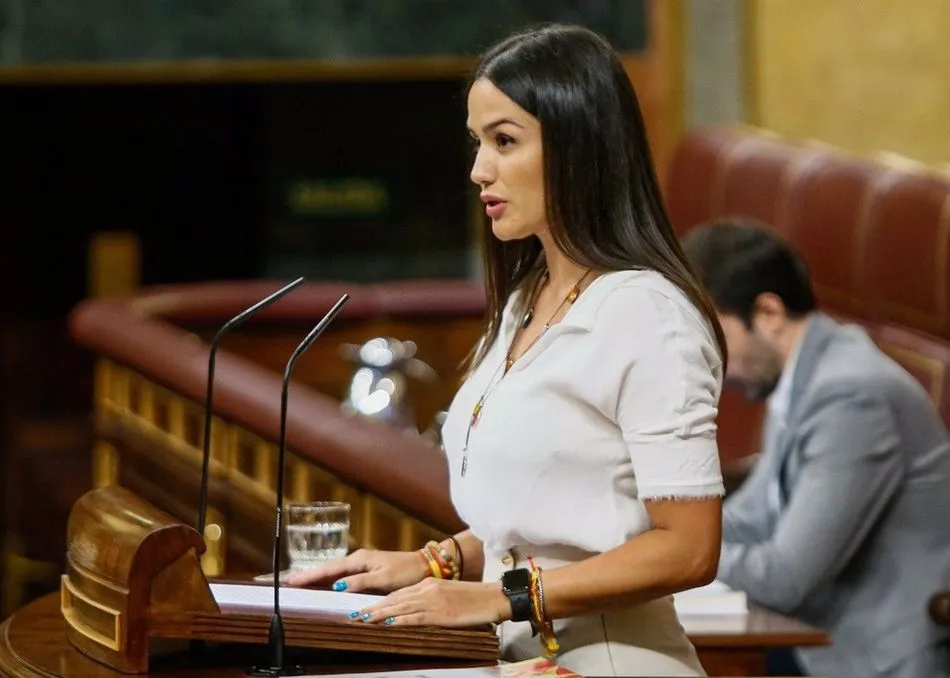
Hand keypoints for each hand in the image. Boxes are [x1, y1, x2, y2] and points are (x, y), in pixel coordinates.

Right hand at [285, 548, 428, 593]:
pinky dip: (331, 578)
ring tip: (300, 583)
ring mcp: (363, 564)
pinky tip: (325, 584)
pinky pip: (343, 574)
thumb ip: (359, 582)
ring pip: (334, 572)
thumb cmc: (406, 572)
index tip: (292, 580)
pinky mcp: (368, 569)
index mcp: (359, 560)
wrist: (424, 565)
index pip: (329, 569)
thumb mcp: (383, 579)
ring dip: (318, 577)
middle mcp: (358, 560)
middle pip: (328, 569)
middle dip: (308, 575)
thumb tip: (337, 586)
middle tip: (288, 582)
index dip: (310, 576)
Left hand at [351, 577, 510, 627]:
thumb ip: (430, 599)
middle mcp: (427, 589)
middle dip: (372, 608)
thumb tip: (414, 610)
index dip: (379, 602)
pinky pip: (416, 617)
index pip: (398, 593)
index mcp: (429, 584)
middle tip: (353, 615)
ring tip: (362, 620)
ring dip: (379, 614)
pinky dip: (400, 620)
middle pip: (394, 600)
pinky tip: (388, 623)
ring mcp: (434, 601)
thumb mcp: (448, 593)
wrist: (494, 597)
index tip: (363, 608)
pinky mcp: (441, 613)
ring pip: (400, 607)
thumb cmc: (474, 598)